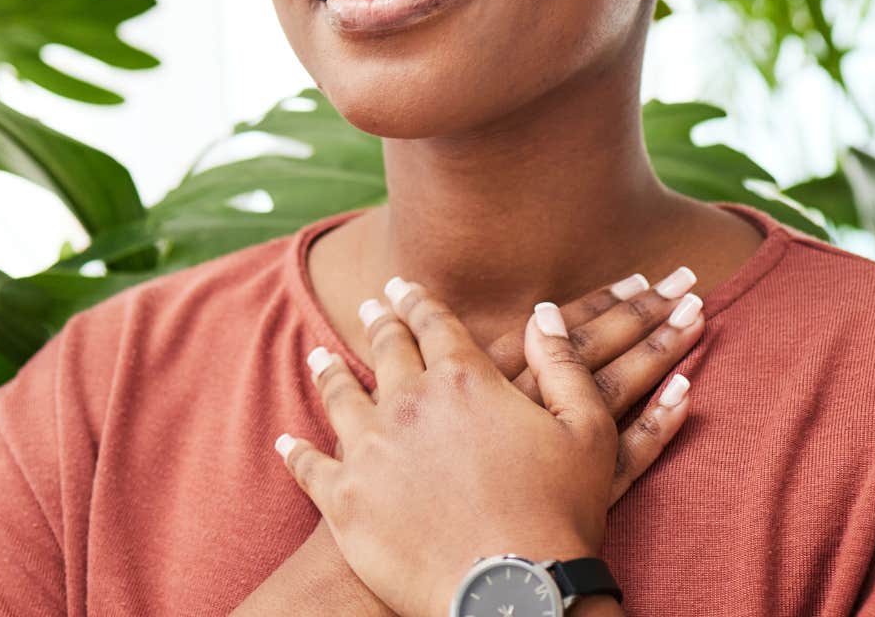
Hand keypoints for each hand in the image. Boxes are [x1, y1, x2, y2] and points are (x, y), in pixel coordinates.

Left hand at [275, 280, 695, 616]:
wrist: (511, 593)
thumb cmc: (559, 515)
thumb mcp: (586, 431)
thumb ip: (564, 365)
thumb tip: (543, 313)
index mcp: (464, 379)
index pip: (435, 325)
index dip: (419, 302)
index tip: (405, 288)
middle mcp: (408, 402)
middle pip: (386, 350)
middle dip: (379, 324)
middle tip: (371, 307)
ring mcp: (370, 449)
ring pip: (340, 397)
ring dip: (331, 373)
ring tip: (320, 358)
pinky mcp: (344, 499)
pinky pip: (310, 466)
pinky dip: (296, 453)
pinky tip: (288, 443)